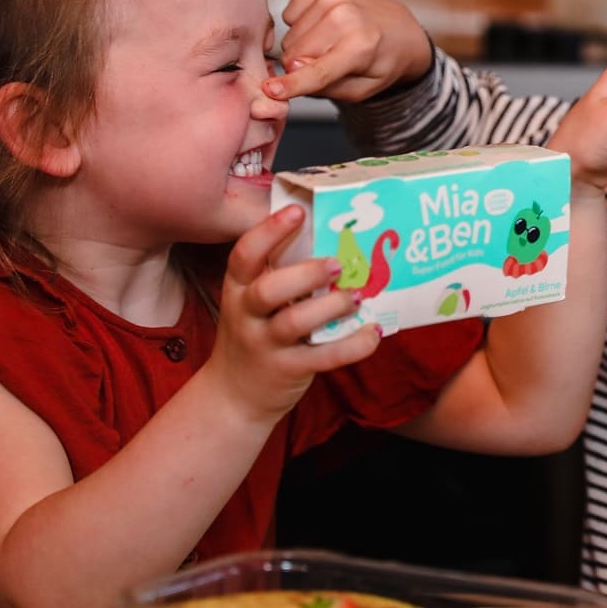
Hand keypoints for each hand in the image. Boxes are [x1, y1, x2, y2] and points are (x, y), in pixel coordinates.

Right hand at [202, 206, 381, 417]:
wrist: (233, 396)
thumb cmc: (254, 335)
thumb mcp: (252, 303)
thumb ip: (279, 276)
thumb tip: (332, 242)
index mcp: (238, 289)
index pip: (244, 255)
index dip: (268, 231)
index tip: (297, 211)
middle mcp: (247, 315)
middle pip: (268, 290)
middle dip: (305, 273)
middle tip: (336, 264)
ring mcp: (265, 344)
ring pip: (294, 322)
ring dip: (330, 306)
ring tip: (356, 296)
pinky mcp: (288, 370)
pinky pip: (324, 357)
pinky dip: (353, 345)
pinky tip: (373, 332)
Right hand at [267, 0, 432, 102]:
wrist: (401, 30)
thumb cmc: (381, 63)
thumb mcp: (361, 90)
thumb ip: (326, 85)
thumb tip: (292, 66)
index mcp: (362, 47)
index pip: (318, 70)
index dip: (291, 84)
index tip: (270, 90)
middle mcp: (347, 15)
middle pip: (294, 54)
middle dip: (302, 65)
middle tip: (329, 60)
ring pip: (290, 36)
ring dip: (304, 44)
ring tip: (333, 41)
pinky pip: (290, 13)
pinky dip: (303, 22)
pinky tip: (325, 23)